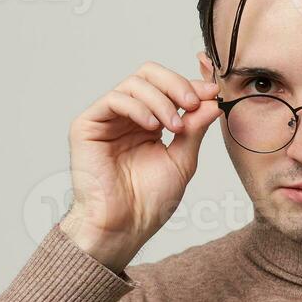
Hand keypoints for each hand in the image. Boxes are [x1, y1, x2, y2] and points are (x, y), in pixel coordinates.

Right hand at [57, 61, 221, 271]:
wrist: (124, 226)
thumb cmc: (149, 202)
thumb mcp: (182, 160)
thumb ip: (195, 129)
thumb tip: (213, 101)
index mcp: (149, 123)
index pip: (168, 88)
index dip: (190, 85)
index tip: (212, 92)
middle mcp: (127, 117)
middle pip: (149, 75)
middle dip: (176, 84)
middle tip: (192, 102)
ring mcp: (107, 119)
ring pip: (134, 83)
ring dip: (160, 100)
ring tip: (173, 127)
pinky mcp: (87, 125)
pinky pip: (114, 99)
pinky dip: (138, 107)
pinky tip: (151, 126)